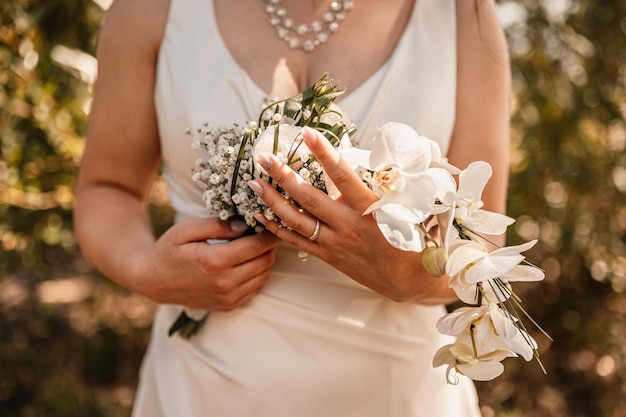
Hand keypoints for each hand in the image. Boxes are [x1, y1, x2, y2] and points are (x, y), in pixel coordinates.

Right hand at [133, 217, 280, 310]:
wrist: (153, 282)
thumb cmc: (169, 250)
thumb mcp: (187, 230)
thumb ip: (217, 226)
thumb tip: (245, 226)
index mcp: (215, 261)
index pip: (256, 246)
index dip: (270, 234)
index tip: (275, 222)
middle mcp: (224, 283)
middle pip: (265, 261)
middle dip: (269, 245)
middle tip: (265, 231)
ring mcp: (227, 298)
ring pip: (264, 275)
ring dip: (265, 259)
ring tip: (255, 245)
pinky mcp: (228, 306)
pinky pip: (256, 288)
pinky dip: (257, 274)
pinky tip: (247, 262)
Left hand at [249, 127, 454, 303]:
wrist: (410, 280)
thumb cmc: (413, 239)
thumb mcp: (404, 208)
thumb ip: (381, 185)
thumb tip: (360, 157)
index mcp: (371, 210)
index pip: (343, 176)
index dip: (324, 153)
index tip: (307, 133)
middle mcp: (349, 226)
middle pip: (309, 198)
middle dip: (283, 176)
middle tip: (264, 157)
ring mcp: (336, 243)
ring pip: (296, 221)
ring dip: (273, 201)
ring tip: (254, 182)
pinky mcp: (329, 256)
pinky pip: (297, 241)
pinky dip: (277, 228)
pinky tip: (261, 214)